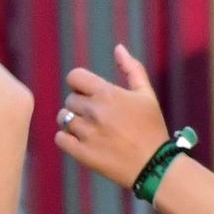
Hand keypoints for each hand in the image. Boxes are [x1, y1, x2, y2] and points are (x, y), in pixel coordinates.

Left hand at [54, 44, 169, 187]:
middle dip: (80, 105)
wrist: (153, 165)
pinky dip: (67, 138)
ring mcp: (86, 133)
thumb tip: (118, 48)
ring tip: (89, 129)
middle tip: (96, 117)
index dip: (79, 84)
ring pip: (63, 118)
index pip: (74, 77)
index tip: (89, 93)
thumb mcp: (146, 94)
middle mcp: (94, 111)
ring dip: (72, 122)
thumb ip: (132, 68)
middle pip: (69, 99)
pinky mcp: (81, 153)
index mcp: (107, 94)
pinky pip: (60, 138)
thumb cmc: (151, 128)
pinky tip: (82, 141)